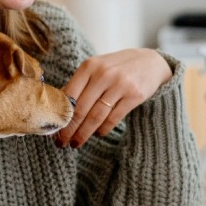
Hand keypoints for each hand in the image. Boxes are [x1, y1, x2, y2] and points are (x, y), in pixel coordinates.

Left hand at [54, 48, 172, 147]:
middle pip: (81, 109)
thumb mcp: (97, 68)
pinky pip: (113, 118)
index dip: (60, 116)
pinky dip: (103, 129)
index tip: (54, 130)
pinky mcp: (134, 96)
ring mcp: (120, 85)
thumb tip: (59, 108)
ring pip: (96, 116)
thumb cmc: (117, 67)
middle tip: (62, 143)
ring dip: (84, 133)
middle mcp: (104, 74)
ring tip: (77, 143)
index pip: (69, 96)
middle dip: (70, 129)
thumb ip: (80, 84)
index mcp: (89, 66)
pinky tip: (98, 133)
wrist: (151, 62)